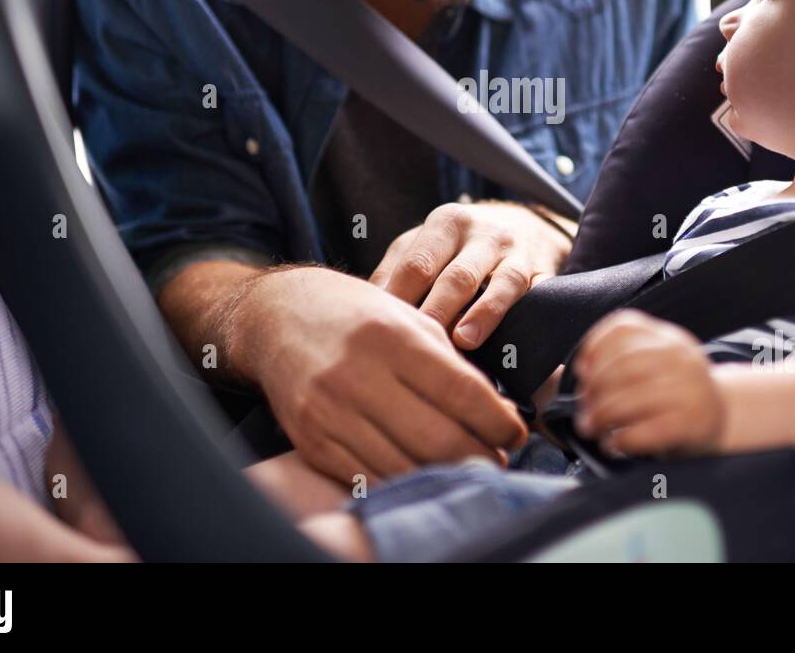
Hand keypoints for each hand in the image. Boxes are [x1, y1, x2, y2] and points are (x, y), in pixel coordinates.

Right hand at [235, 266, 527, 484]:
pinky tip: (423, 473)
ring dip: (446, 475)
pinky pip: (368, 477)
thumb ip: (447, 361)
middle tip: (498, 459)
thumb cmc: (353, 314)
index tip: (516, 432)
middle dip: (480, 456)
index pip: (461, 390)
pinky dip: (404, 480)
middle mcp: (358, 375)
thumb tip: (494, 410)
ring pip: (405, 465)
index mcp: (391, 337)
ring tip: (468, 469)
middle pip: (437, 438)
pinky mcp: (311, 442)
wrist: (278, 318)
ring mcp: (330, 413)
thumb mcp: (406, 317)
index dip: (497, 420)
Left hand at [370, 200, 573, 349]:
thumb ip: (394, 273)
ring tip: (463, 341)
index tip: (382, 333)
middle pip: (456, 276)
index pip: (417, 265)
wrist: (525, 226)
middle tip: (417, 346)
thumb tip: (365, 312)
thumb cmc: (458, 246)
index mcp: (445, 223)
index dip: (399, 300)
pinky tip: (508, 341)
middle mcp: (483, 233)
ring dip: (482, 314)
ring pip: (500, 283)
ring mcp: (516, 252)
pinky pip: (535, 294)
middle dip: (436, 311)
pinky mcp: (542, 272)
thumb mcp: (423, 246)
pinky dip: (521, 316)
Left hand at [573, 309, 725, 457]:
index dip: (594, 346)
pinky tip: (614, 444)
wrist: (722, 418)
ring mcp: (689, 390)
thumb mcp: (659, 363)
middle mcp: (681, 358)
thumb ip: (626, 358)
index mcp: (668, 337)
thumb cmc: (676, 393)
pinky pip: (645, 431)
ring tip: (593, 428)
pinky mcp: (691, 424)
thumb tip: (582, 371)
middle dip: (593, 390)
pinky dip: (621, 440)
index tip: (582, 370)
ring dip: (601, 416)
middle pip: (622, 365)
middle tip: (583, 410)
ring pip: (629, 399)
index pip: (624, 326)